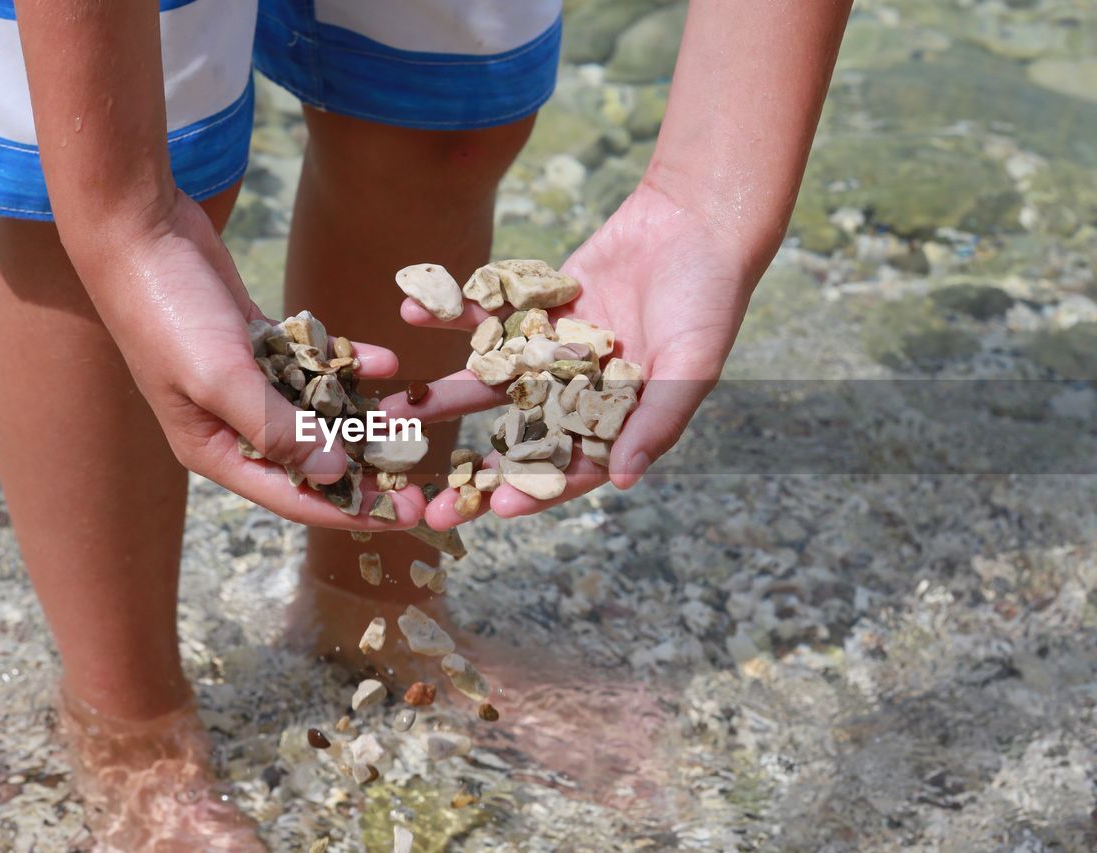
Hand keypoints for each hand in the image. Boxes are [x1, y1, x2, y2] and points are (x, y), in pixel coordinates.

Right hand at [83, 190, 424, 529]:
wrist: (140, 231)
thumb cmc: (167, 312)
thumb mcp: (220, 379)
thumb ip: (276, 429)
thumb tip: (331, 474)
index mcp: (213, 448)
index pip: (292, 496)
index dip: (351, 511)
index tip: (405, 518)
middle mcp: (232, 423)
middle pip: (310, 459)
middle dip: (367, 469)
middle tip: (423, 477)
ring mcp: (246, 381)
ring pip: (318, 411)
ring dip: (364, 416)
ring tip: (417, 424)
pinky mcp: (258, 342)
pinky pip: (315, 364)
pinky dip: (346, 364)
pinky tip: (386, 363)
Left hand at [381, 182, 757, 529]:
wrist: (694, 223)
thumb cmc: (708, 301)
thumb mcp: (690, 366)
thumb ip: (656, 421)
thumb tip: (625, 481)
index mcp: (613, 422)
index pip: (568, 468)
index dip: (532, 491)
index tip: (493, 509)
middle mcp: (573, 395)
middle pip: (514, 440)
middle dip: (470, 470)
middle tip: (423, 502)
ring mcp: (547, 353)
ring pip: (485, 384)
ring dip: (439, 399)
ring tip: (390, 417)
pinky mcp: (530, 308)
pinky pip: (483, 317)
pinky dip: (448, 315)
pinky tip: (409, 313)